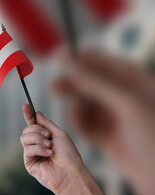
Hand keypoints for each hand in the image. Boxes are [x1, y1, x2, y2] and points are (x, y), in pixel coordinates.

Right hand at [20, 104, 107, 194]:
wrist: (70, 172)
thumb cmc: (69, 155)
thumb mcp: (60, 134)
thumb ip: (47, 123)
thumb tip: (37, 113)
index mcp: (44, 137)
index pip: (33, 124)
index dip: (28, 115)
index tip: (25, 105)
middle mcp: (36, 145)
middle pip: (27, 130)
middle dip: (37, 130)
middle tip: (49, 136)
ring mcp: (32, 153)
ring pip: (24, 138)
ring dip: (38, 140)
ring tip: (50, 147)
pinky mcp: (29, 162)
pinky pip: (27, 149)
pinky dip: (39, 149)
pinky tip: (48, 154)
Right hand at [53, 50, 154, 194]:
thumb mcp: (127, 104)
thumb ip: (98, 83)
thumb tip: (73, 65)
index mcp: (140, 86)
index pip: (109, 65)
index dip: (85, 59)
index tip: (61, 55)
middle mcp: (128, 101)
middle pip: (94, 85)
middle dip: (74, 85)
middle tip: (53, 86)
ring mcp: (118, 120)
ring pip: (88, 105)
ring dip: (76, 107)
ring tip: (73, 112)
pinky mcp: (109, 138)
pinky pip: (87, 125)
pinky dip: (79, 124)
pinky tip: (78, 126)